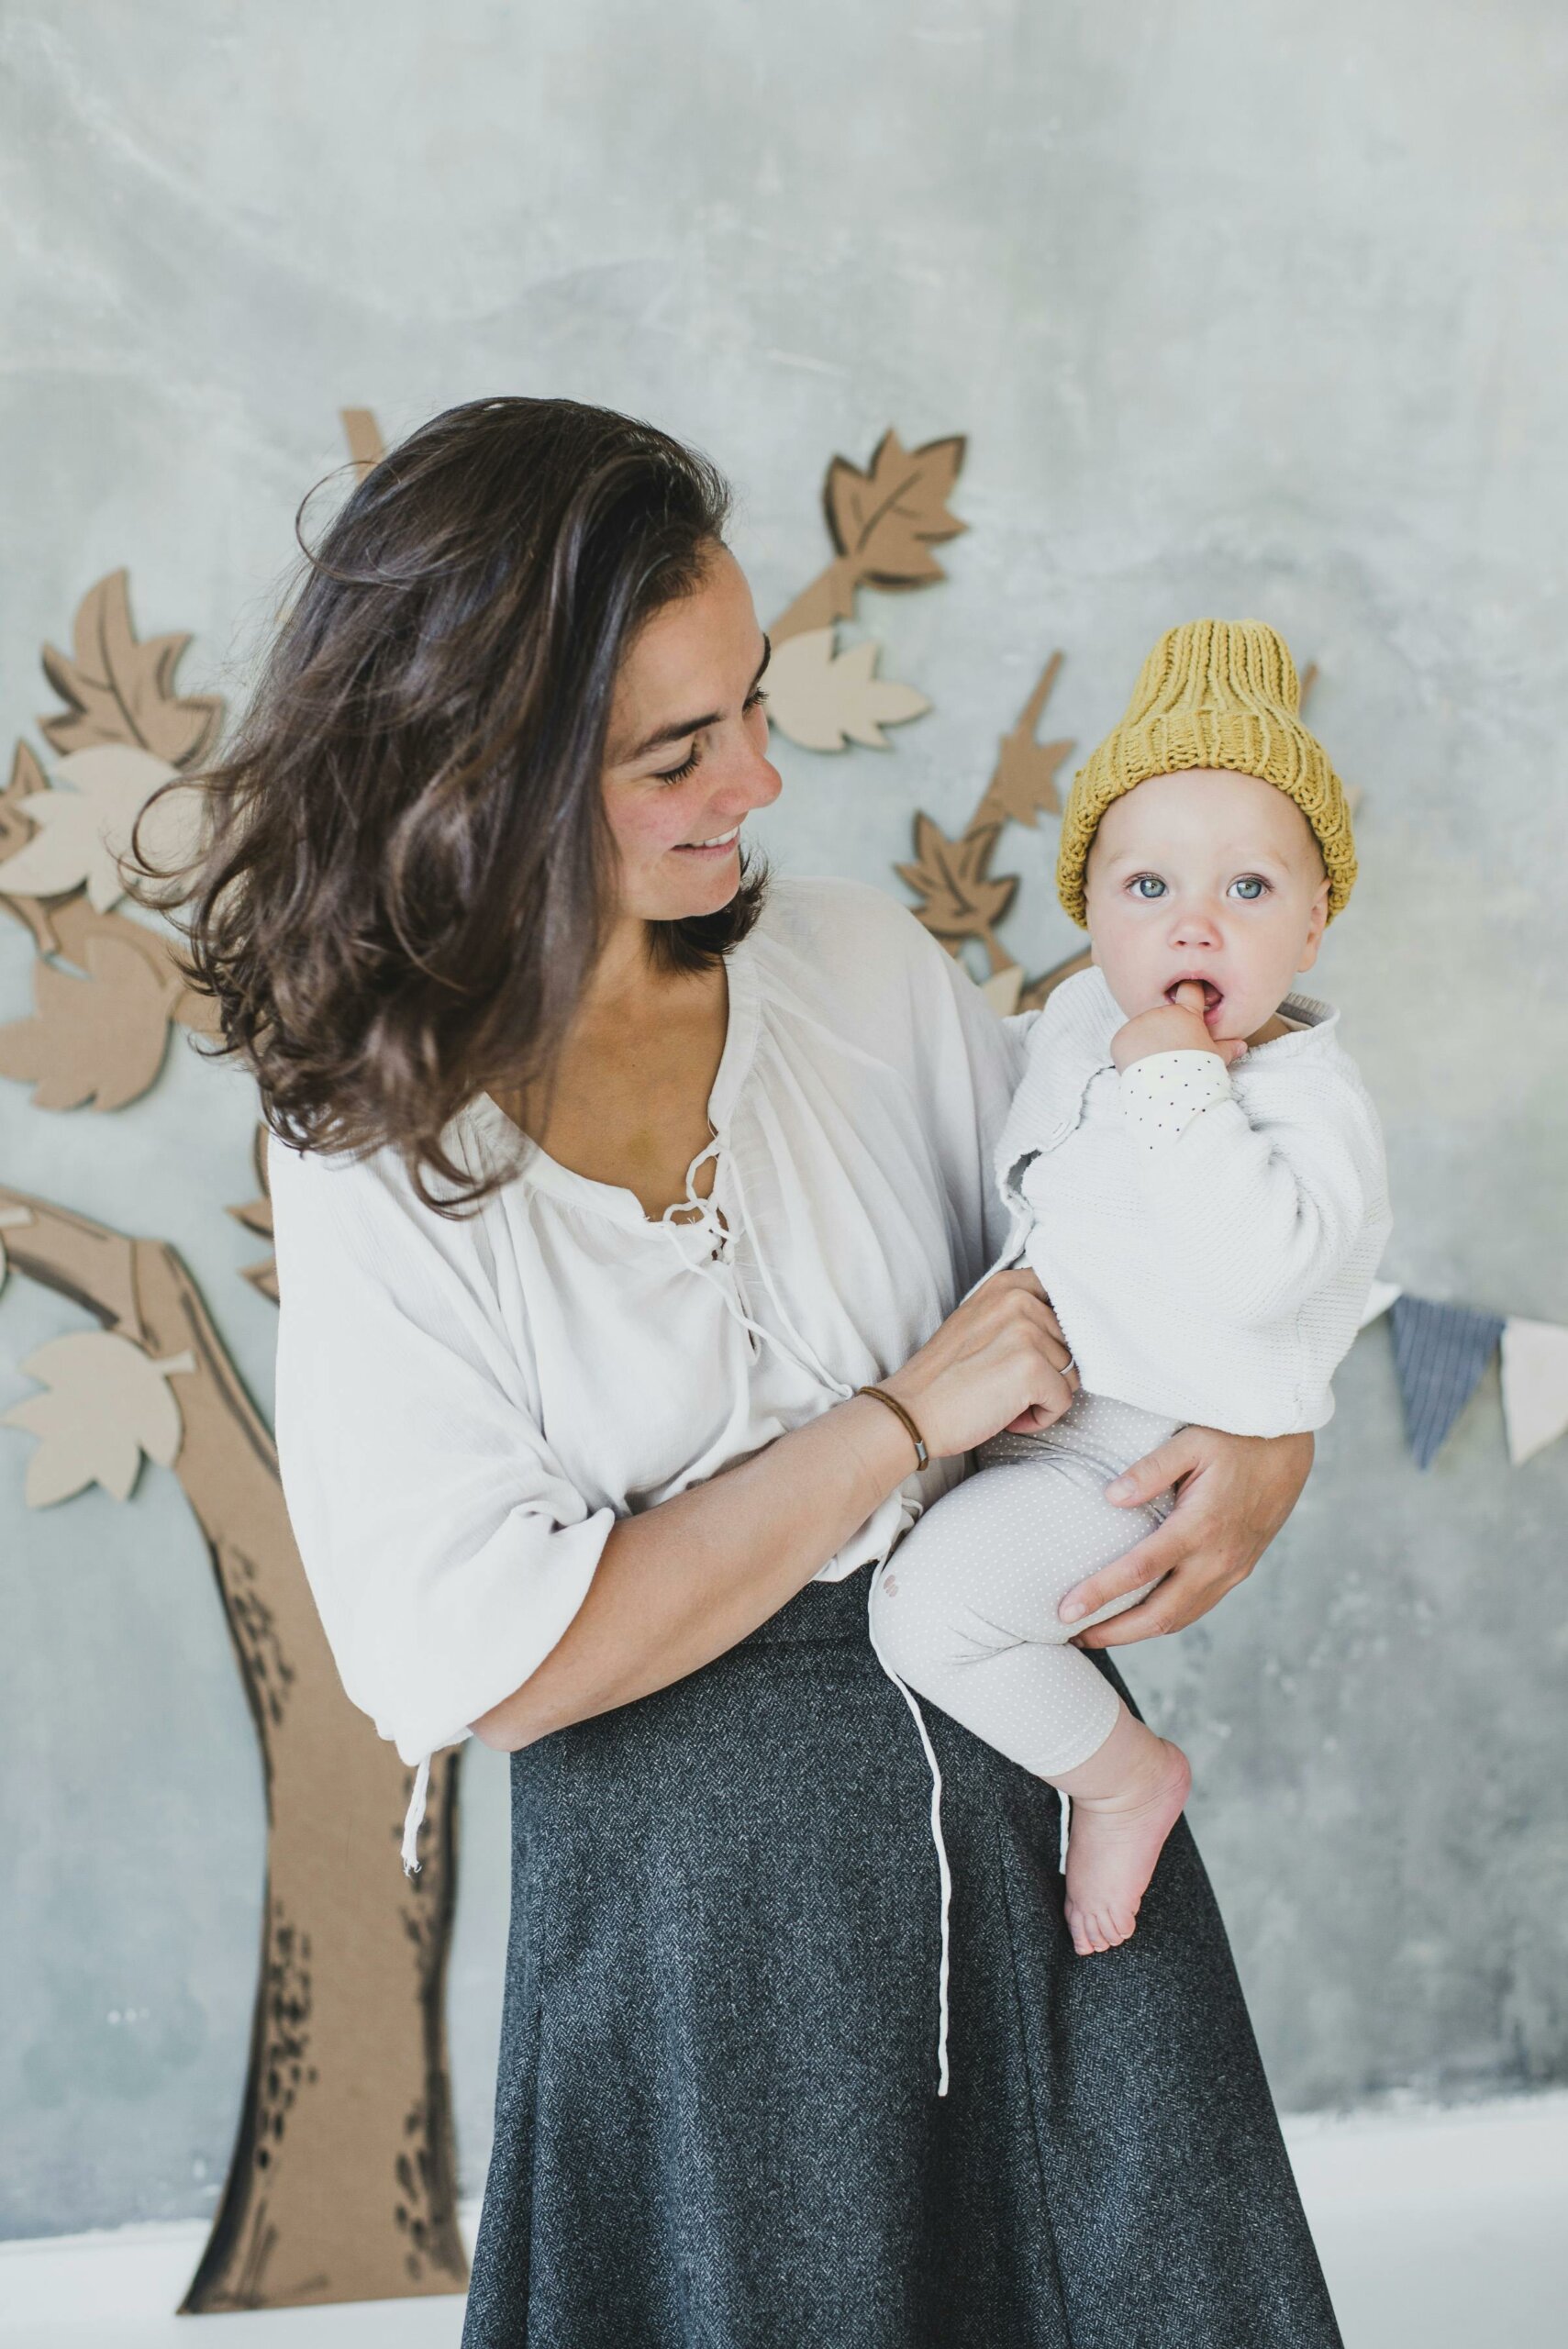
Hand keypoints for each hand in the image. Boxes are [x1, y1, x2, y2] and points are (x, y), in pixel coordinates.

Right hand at [883, 1269, 1078, 1459]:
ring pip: (1071, 1374)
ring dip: (1043, 1395)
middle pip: (1070, 1344)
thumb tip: (1066, 1328)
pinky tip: (1008, 1415)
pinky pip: (1063, 1400)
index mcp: (1007, 1285)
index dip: (1058, 1333)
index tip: (1036, 1351)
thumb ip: (1019, 1314)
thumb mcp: (979, 1322)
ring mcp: (1026, 1332)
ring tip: (1004, 1399)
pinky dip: (1041, 1417)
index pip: (1063, 1298)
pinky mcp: (1030, 1367)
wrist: (911, 1412)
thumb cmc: (945, 1378)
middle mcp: (1018, 1300)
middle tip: (1005, 1383)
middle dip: (1047, 1372)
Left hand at [1057, 1426, 1313, 1645]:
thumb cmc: (1236, 1438)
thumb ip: (1150, 1469)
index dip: (1100, 1593)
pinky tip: (1139, 1617)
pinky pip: (1197, 1607)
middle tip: (1072, 1635)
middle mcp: (1218, 1558)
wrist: (1289, 1447)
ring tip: (1097, 1632)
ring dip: (1137, 1633)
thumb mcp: (1191, 1441)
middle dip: (1113, 1631)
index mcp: (1201, 1526)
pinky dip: (1164, 1620)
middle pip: (1159, 1614)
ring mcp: (1232, 1569)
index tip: (1066, 1609)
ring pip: (1179, 1618)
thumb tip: (1111, 1497)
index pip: (1140, 1569)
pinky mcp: (1239, 1570)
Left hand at [1111, 981, 1247, 1070]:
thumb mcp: (1215, 1057)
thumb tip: (1241, 1046)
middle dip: (1164, 1033)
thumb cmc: (1198, 1072)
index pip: (1190, 989)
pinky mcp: (1121, 1038)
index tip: (1190, 993)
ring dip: (1146, 1044)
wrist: (1172, 1090)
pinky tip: (1140, 1069)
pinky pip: (1124, 1044)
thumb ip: (1226, 1048)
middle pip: (1162, 1018)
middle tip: (1171, 1056)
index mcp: (1186, 1014)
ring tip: (1157, 1066)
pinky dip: (1129, 1055)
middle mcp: (1161, 1013)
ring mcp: (1139, 1024)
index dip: (1190, 990)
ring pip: (1141, 1031)